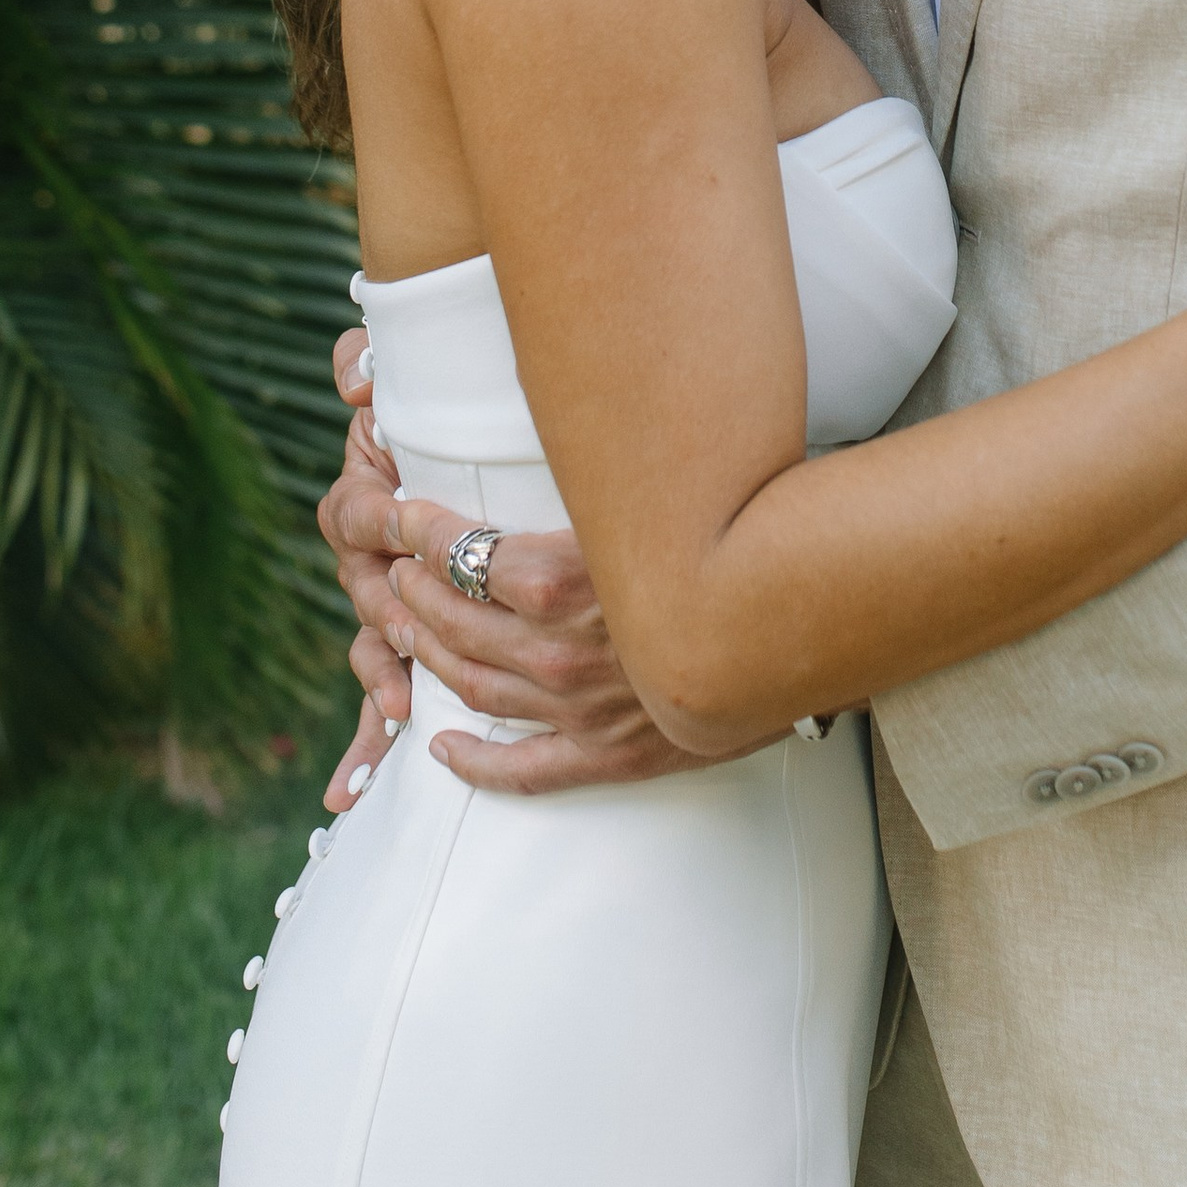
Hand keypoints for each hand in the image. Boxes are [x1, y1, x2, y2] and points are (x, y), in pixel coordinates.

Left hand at [314, 327, 765, 794]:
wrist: (798, 634)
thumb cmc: (730, 541)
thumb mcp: (646, 490)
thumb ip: (589, 463)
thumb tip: (554, 417)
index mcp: (557, 579)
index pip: (457, 552)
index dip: (417, 530)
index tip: (397, 510)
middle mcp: (554, 649)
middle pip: (451, 618)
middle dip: (410, 589)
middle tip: (388, 567)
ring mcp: (578, 708)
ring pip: (470, 684)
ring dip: (425, 654)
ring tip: (401, 629)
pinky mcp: (606, 754)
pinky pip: (520, 770)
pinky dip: (472, 762)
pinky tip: (439, 745)